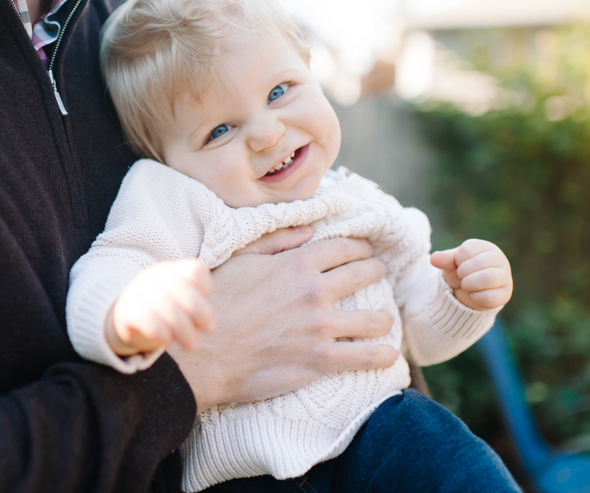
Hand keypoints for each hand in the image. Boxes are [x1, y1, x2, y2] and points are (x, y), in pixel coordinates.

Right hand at [106, 259, 214, 356]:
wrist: (128, 319)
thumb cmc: (164, 312)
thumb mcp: (182, 304)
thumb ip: (195, 306)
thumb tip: (208, 324)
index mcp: (173, 270)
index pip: (195, 270)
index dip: (205, 287)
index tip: (206, 301)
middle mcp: (154, 275)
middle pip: (183, 290)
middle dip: (200, 312)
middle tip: (208, 329)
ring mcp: (138, 290)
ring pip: (167, 306)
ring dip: (183, 329)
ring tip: (191, 345)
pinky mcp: (126, 309)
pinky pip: (147, 319)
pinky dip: (161, 332)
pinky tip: (167, 342)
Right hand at [169, 227, 396, 413]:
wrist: (205, 354)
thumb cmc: (217, 304)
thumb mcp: (239, 260)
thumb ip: (276, 241)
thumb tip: (308, 230)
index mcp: (296, 264)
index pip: (345, 248)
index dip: (361, 248)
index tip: (366, 251)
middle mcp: (315, 292)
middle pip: (365, 275)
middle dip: (376, 271)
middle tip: (380, 274)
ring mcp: (321, 328)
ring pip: (375, 319)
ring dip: (383, 318)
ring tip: (382, 320)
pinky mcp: (321, 360)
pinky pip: (369, 356)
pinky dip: (383, 355)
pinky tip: (386, 354)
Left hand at [430, 239, 512, 310]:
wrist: (469, 292)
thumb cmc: (461, 272)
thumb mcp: (451, 264)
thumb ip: (444, 260)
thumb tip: (433, 258)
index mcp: (486, 247)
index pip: (467, 250)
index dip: (457, 260)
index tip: (459, 265)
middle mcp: (499, 259)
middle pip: (479, 263)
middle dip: (462, 273)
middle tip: (461, 277)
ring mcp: (505, 276)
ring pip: (487, 278)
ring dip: (469, 284)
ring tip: (466, 285)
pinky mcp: (505, 294)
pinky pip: (489, 296)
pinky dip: (474, 296)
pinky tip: (473, 294)